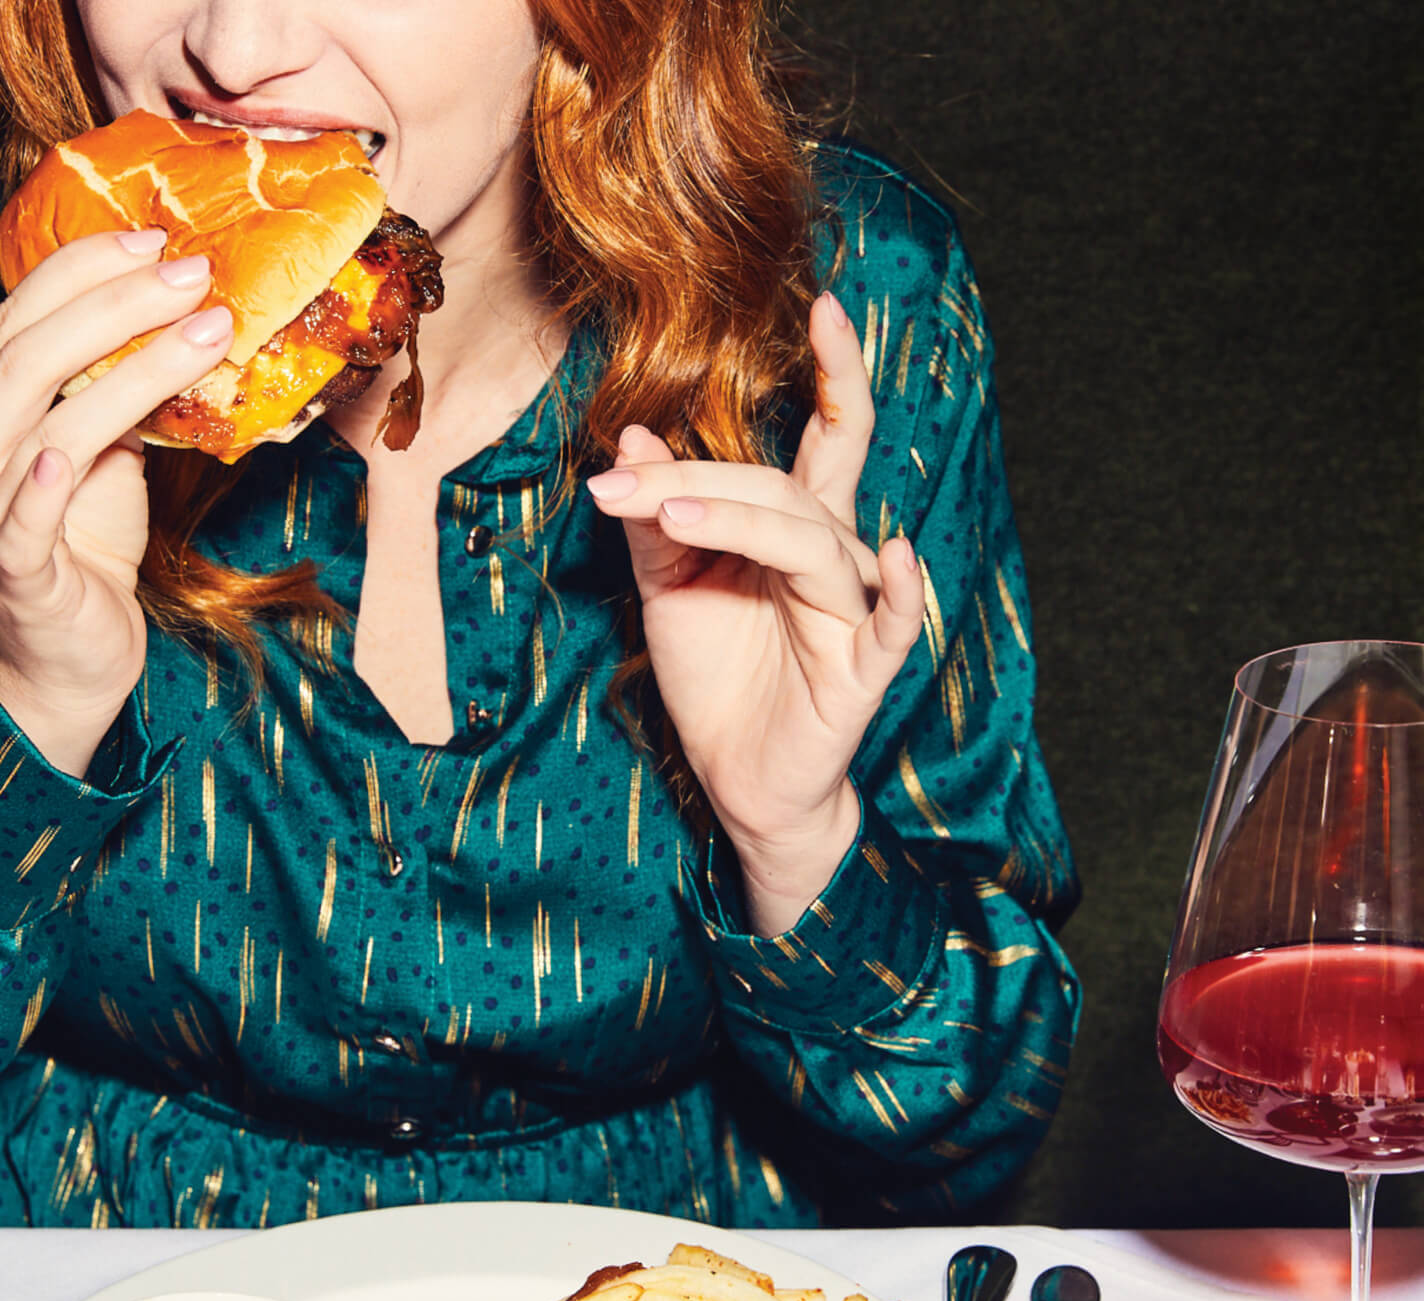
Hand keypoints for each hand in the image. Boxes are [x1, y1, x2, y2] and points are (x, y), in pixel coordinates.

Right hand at [0, 230, 234, 774]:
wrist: (63, 659)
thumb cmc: (78, 542)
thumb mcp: (96, 449)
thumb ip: (108, 386)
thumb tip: (179, 309)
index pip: (9, 319)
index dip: (81, 272)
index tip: (155, 241)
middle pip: (23, 357)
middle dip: (116, 305)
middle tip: (193, 276)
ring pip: (43, 424)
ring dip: (133, 372)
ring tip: (207, 333)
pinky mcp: (6, 580)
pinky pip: (23, 527)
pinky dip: (43, 489)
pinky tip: (69, 454)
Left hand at [585, 291, 923, 929]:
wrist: (735, 777)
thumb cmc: (715, 675)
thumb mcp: (668, 585)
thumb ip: (656, 516)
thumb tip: (632, 437)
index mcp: (794, 527)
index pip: (822, 438)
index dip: (836, 372)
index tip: (827, 303)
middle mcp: (831, 557)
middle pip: (785, 490)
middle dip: (701, 480)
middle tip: (622, 487)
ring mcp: (851, 612)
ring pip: (813, 543)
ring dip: (742, 520)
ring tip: (669, 518)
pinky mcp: (860, 671)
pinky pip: (892, 626)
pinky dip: (899, 593)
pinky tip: (891, 556)